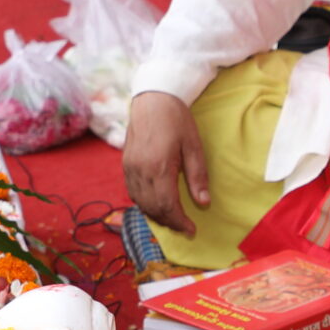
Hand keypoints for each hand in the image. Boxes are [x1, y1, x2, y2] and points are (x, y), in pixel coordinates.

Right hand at [123, 90, 210, 240]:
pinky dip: (145, 204)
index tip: (191, 229)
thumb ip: (198, 176)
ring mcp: (129, 168)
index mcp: (158, 167)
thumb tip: (203, 202)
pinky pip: (133, 193)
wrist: (153, 99)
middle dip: (169, 222)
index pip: (166, 205)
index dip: (179, 222)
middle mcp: (140, 171)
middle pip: (152, 208)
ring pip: (140, 203)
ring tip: (173, 219)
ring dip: (156, 215)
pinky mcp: (125, 165)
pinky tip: (157, 204)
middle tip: (185, 228)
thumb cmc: (177, 120)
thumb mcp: (194, 146)